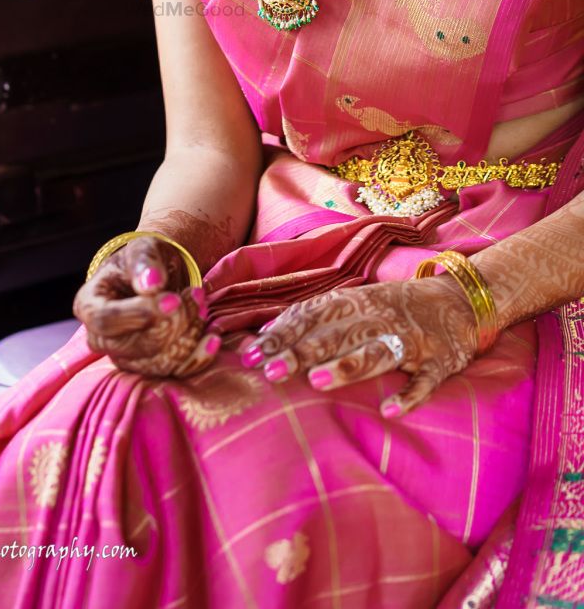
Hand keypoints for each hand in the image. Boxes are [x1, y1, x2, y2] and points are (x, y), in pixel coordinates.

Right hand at [72, 235, 221, 377]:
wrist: (158, 277)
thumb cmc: (144, 261)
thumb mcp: (143, 249)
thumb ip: (145, 262)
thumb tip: (151, 284)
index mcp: (89, 305)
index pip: (107, 320)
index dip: (141, 313)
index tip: (173, 300)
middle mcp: (100, 338)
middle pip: (136, 345)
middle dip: (173, 322)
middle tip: (196, 294)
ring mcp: (124, 357)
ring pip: (157, 362)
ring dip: (187, 335)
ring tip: (202, 306)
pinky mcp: (148, 368)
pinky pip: (174, 373)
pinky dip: (197, 357)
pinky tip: (212, 338)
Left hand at [239, 276, 481, 417]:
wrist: (460, 300)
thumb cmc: (395, 306)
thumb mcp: (356, 301)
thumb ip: (316, 316)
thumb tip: (265, 332)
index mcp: (356, 302)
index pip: (312, 316)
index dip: (282, 334)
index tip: (252, 353)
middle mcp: (379, 317)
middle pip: (337, 334)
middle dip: (302, 351)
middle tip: (271, 371)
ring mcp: (410, 339)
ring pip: (375, 352)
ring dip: (347, 366)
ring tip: (318, 380)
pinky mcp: (438, 362)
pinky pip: (423, 381)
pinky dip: (408, 396)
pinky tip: (389, 410)